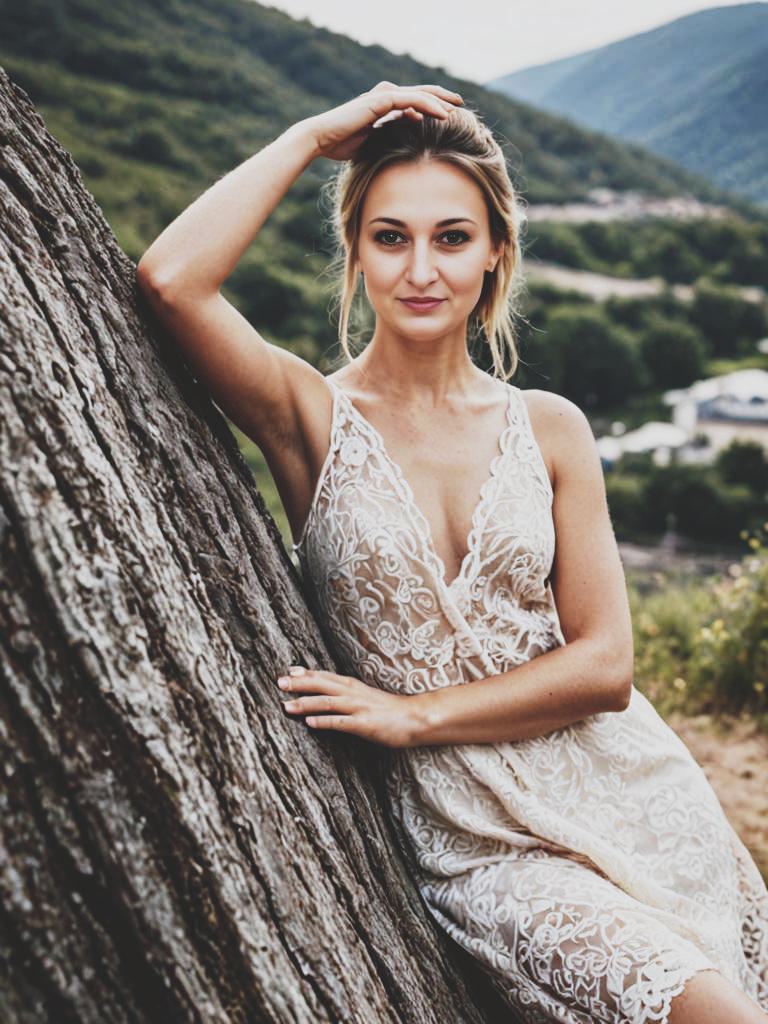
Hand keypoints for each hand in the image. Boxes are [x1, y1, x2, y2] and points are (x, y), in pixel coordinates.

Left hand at [276, 665, 422, 748]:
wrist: (414, 718)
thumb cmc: (388, 709)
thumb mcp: (365, 695)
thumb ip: (345, 692)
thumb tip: (325, 691)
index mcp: (352, 686)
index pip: (325, 676)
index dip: (306, 674)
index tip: (288, 671)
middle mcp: (353, 693)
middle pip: (322, 685)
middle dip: (299, 684)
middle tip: (279, 682)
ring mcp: (358, 708)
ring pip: (327, 703)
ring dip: (306, 703)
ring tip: (287, 705)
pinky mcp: (364, 724)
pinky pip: (340, 722)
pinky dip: (324, 722)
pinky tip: (309, 723)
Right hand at [304, 81, 463, 161]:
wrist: (321, 139)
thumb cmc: (341, 144)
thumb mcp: (373, 141)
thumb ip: (390, 134)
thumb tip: (411, 130)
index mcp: (383, 105)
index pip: (413, 101)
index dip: (433, 104)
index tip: (450, 113)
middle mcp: (384, 96)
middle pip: (420, 93)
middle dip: (442, 97)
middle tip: (461, 104)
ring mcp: (383, 96)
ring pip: (419, 94)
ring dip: (440, 100)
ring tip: (458, 108)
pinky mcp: (381, 100)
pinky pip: (411, 100)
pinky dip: (428, 105)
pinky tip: (443, 114)